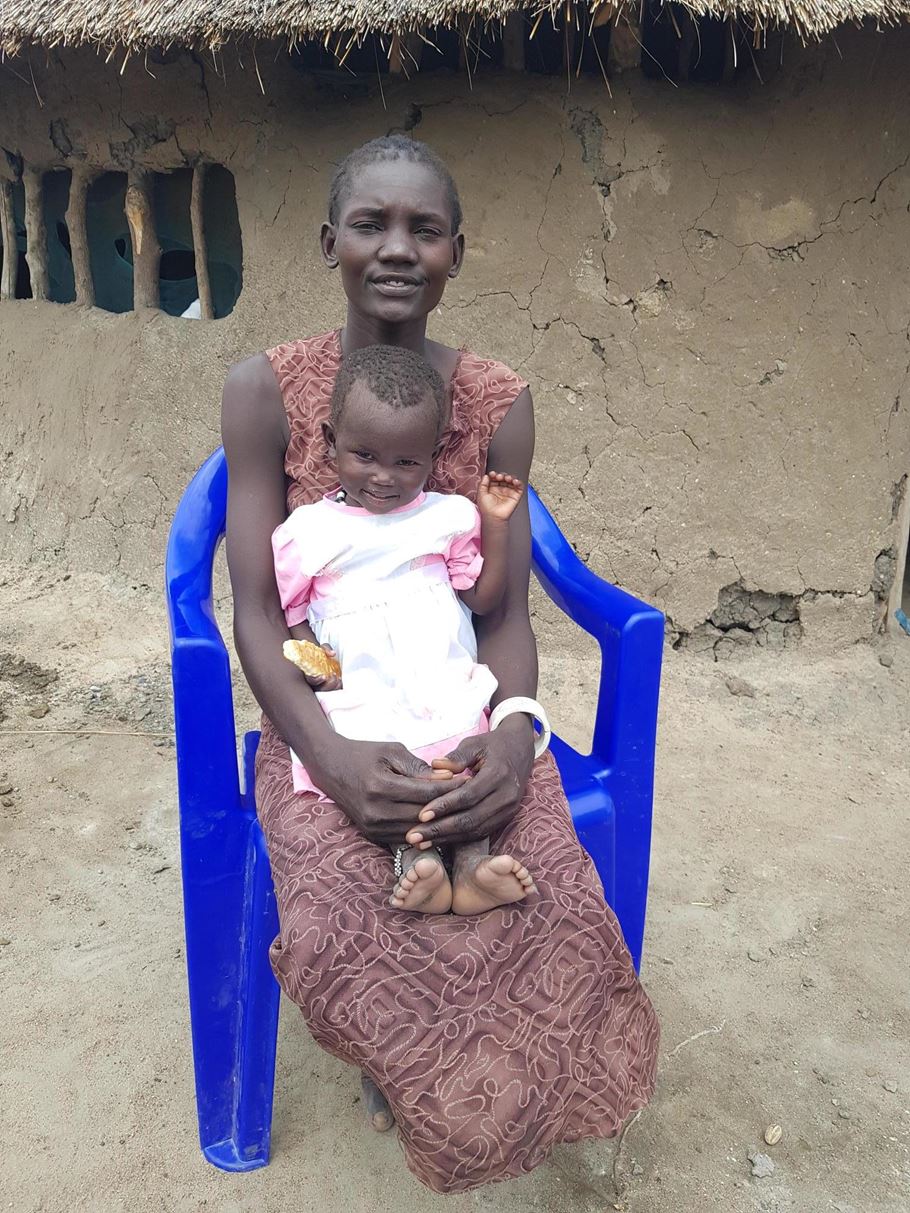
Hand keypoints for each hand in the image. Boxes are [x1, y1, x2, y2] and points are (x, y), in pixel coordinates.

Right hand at [305, 645, 341, 691]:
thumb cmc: (319, 653)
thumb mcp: (321, 649)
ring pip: (327, 692)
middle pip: (320, 690)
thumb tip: (332, 653)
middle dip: (329, 685)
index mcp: (310, 674)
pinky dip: (338, 688)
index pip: (311, 681)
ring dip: (334, 687)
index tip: (324, 676)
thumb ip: (326, 649)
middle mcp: (315, 683)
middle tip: (334, 676)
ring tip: (339, 679)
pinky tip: (341, 682)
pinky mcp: (330, 687)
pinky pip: (334, 691)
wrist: (321, 657)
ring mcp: (322, 686)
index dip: (317, 680)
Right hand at [310, 735, 470, 845]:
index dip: (450, 788)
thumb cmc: (364, 754)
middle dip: (448, 805)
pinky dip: (422, 828)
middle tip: (471, 796)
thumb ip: (418, 768)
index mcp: (380, 786)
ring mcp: (372, 826)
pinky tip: (437, 819)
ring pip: (416, 829)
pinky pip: (404, 835)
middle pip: (423, 814)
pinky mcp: (372, 834)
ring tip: (458, 808)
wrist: (330, 767)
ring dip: (437, 820)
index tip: (469, 780)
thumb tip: (447, 779)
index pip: (426, 792)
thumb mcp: (392, 751)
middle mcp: (376, 811)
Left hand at [403, 715, 534, 848]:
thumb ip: (456, 756)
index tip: (421, 815)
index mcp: (499, 774)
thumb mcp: (475, 744)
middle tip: (413, 836)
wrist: (519, 750)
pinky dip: (457, 839)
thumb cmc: (492, 746)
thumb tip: (435, 765)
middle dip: (440, 829)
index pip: (468, 795)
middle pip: (470, 818)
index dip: (444, 806)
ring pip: (474, 829)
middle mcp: (507, 796)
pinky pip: (480, 832)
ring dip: (446, 838)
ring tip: (420, 843)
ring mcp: (508, 810)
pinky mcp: (505, 818)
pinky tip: (436, 841)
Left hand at [477, 472, 523, 523]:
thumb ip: (482, 483)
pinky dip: (518, 482)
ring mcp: (508, 492)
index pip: (495, 478)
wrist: (493, 517)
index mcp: (492, 488)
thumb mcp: (481, 493)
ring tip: (507, 478)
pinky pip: (519, 487)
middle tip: (499, 477)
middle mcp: (501, 489)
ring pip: (511, 480)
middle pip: (503, 477)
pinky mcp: (515, 495)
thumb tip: (486, 475)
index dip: (494, 474)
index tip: (492, 474)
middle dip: (502, 475)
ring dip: (510, 477)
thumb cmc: (486, 508)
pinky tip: (514, 481)